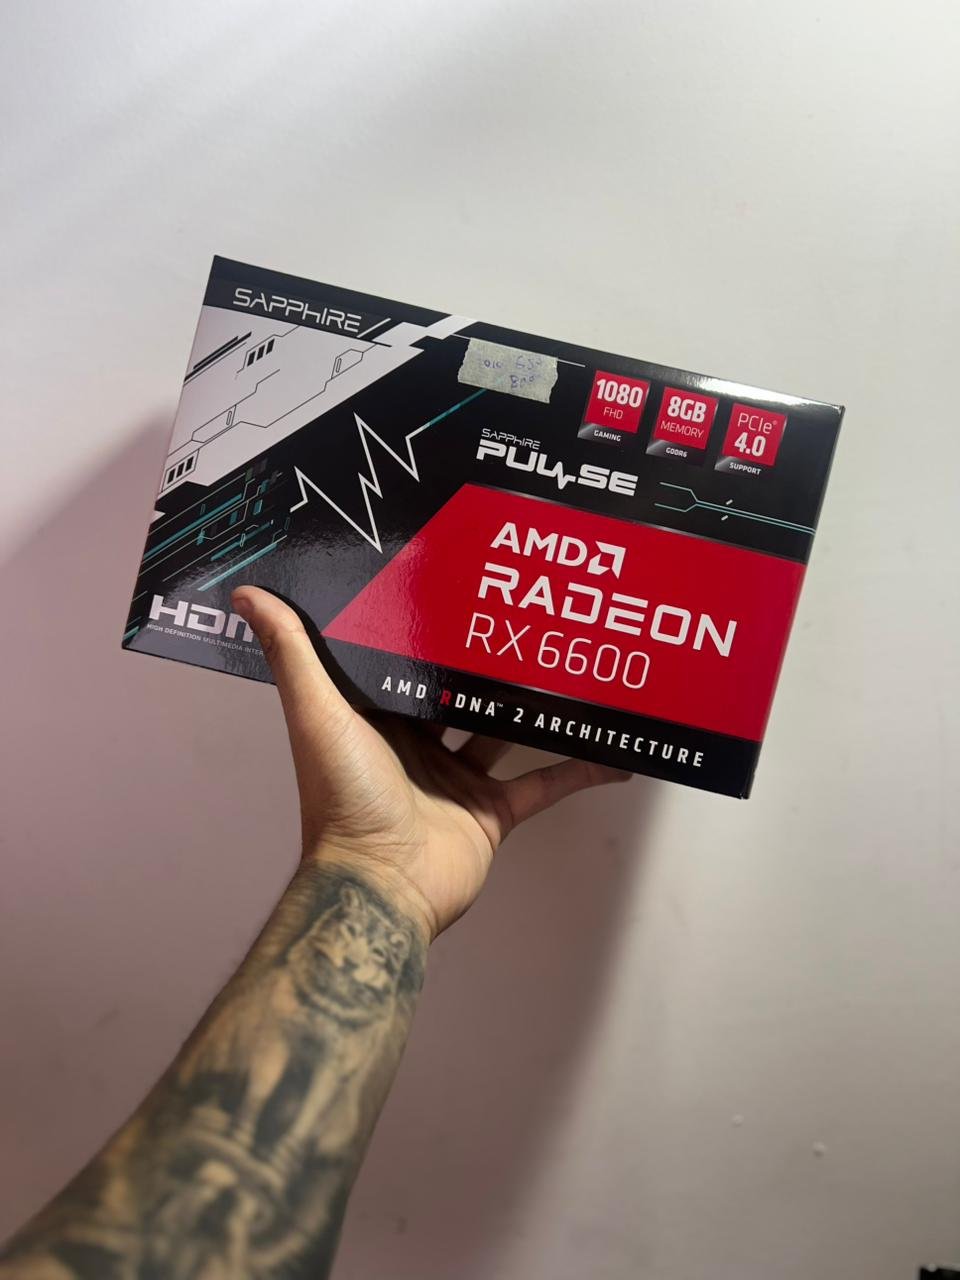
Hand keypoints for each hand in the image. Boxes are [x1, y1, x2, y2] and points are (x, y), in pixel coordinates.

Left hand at [231, 586, 630, 940]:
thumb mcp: (316, 715)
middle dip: (488, 659)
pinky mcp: (492, 814)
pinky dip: (577, 770)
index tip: (455, 583)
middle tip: (528, 613)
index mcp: (375, 718)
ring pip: (503, 731)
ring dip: (535, 705)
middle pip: (459, 691)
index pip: (403, 660)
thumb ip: (291, 654)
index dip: (424, 625)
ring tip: (574, 664)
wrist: (381, 886)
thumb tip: (246, 593)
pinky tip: (614, 750)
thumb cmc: (344, 798)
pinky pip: (542, 785)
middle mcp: (416, 746)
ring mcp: (456, 781)